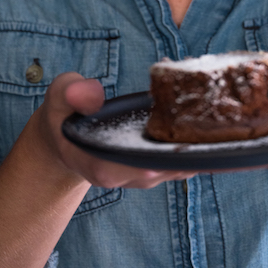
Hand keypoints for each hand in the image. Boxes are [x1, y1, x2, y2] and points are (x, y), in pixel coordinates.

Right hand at [33, 73, 195, 188]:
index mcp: (99, 165)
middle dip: (186, 142)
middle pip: (164, 167)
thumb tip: (91, 92)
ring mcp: (143, 172)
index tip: (171, 145)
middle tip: (205, 112)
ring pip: (180, 164)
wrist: (67, 137)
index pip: (130, 168)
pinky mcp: (156, 163)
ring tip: (209, 102)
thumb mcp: (58, 98)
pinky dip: (195, 136)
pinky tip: (206, 108)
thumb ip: (71, 93)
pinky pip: (181, 156)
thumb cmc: (63, 115)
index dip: (151, 158)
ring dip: (197, 137)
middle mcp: (125, 175)